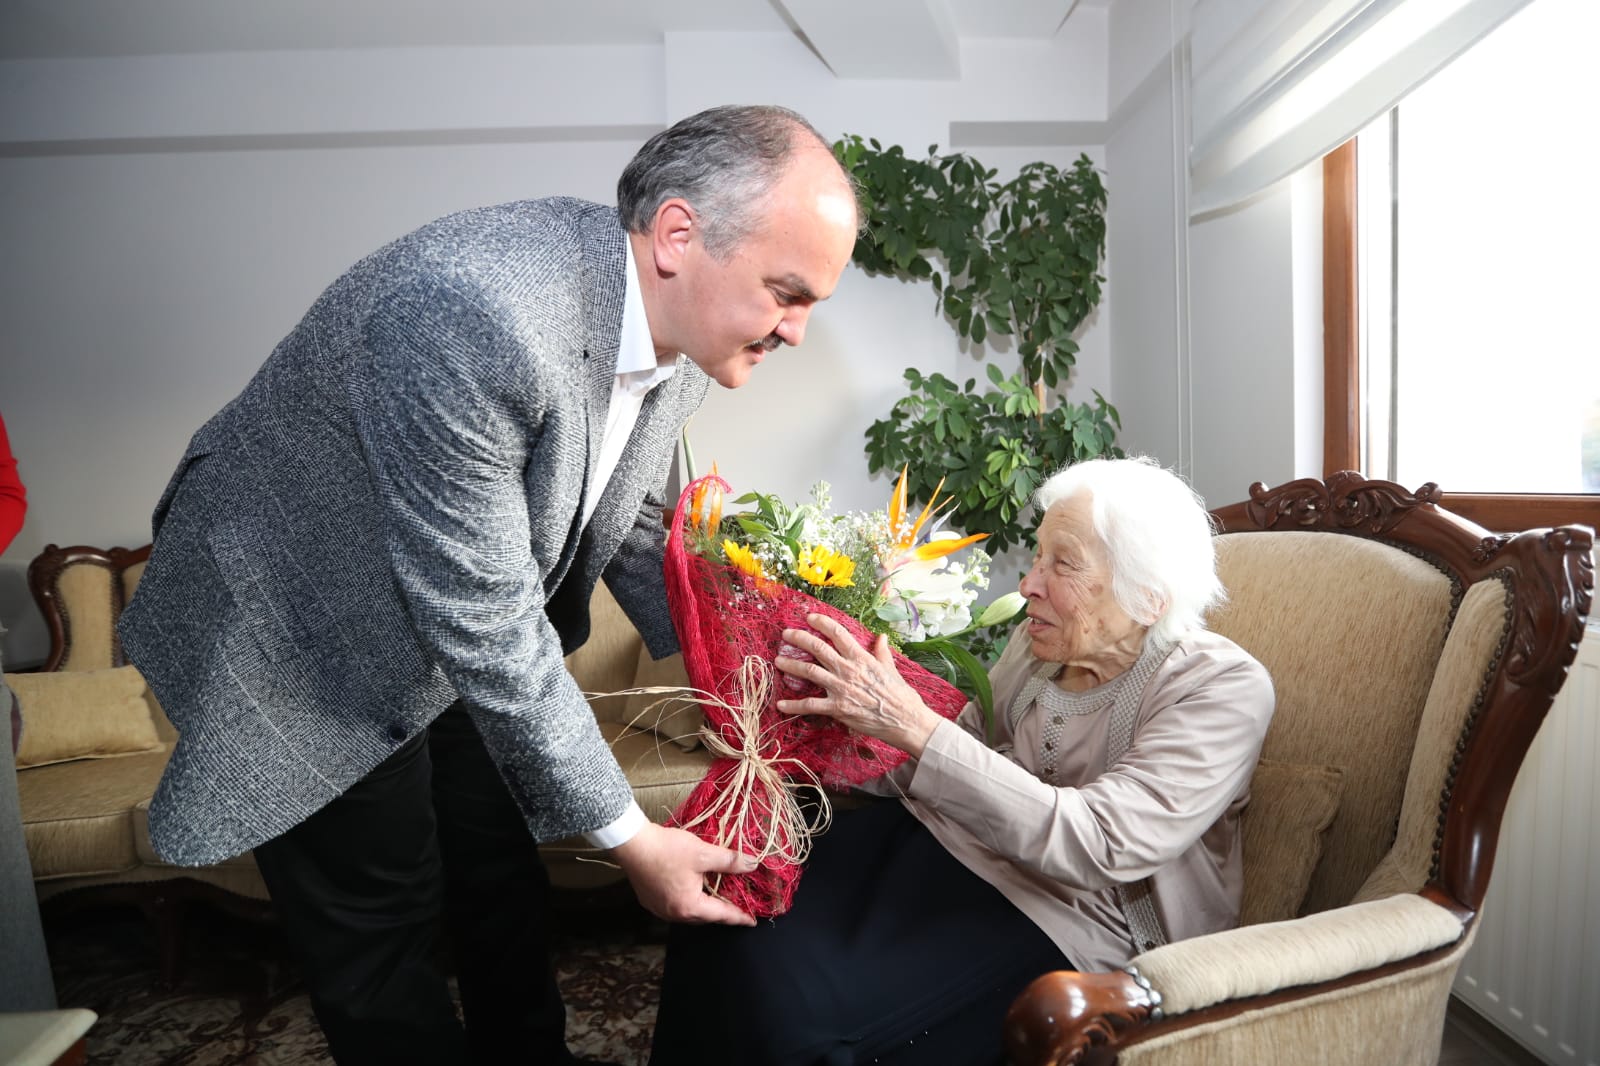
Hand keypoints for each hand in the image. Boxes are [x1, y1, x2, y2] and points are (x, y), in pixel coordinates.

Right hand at [610, 821, 758, 925]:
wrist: (632, 844)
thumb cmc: (667, 849)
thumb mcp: (703, 853)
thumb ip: (729, 861)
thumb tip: (752, 864)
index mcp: (689, 907)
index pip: (721, 915)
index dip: (738, 917)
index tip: (752, 921)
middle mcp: (673, 914)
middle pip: (705, 916)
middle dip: (721, 911)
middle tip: (736, 903)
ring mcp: (659, 909)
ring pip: (689, 912)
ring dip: (704, 905)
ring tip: (716, 895)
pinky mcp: (650, 901)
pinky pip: (676, 906)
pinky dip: (688, 899)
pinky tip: (693, 888)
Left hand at [774, 612, 940, 757]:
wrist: (905, 721)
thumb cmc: (901, 695)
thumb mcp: (891, 669)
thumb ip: (882, 652)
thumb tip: (880, 637)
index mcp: (861, 658)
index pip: (838, 633)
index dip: (822, 622)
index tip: (809, 617)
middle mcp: (848, 670)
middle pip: (818, 648)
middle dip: (800, 638)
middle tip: (786, 633)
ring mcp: (841, 688)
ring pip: (810, 672)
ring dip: (792, 665)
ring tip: (778, 661)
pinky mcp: (838, 708)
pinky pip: (810, 705)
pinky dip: (794, 705)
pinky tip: (781, 704)